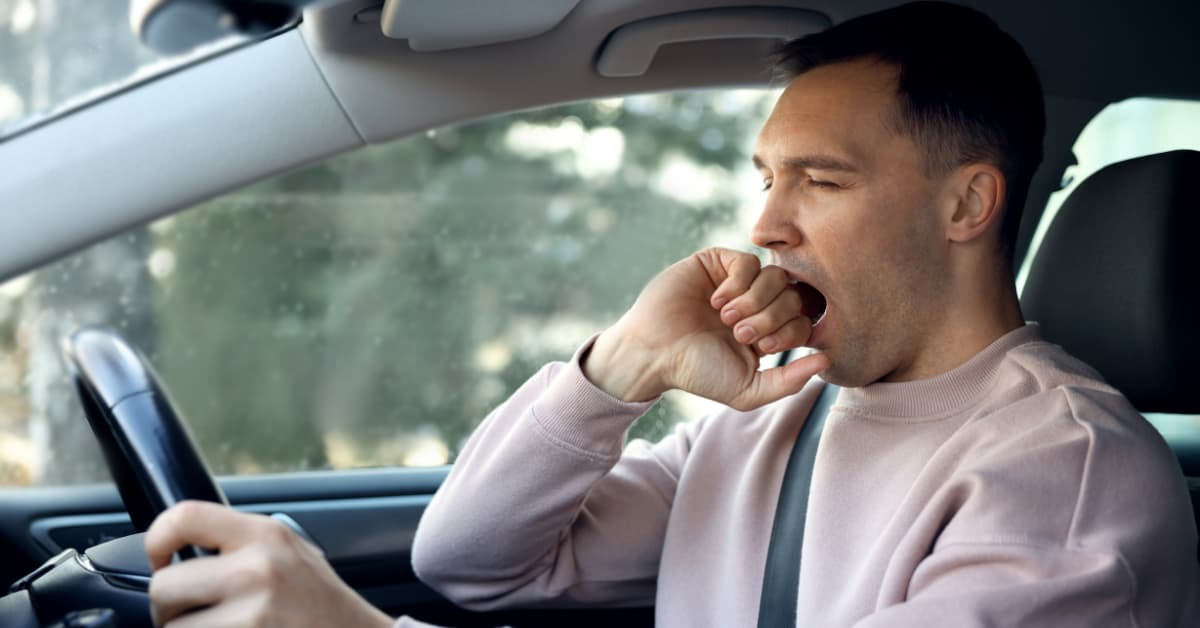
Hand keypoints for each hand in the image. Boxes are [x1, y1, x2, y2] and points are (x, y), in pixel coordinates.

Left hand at [145, 501, 394, 627]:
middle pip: (163, 586)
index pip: (184, 516)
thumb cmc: (320, 602)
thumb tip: (178, 545)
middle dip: (169, 608)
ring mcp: (253, 614)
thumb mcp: (290, 551)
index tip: (160, 560)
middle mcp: (257, 570)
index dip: (157, 539)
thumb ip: (240, 544)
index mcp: (265, 535)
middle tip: (191, 613)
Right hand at [584, 247, 828, 408]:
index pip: (803, 319)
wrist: (654, 352)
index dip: (790, 331)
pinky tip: (717, 300)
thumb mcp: (748, 390)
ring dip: (754, 300)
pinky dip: (738, 283)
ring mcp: (738, 282)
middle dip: (771, 317)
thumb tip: (827, 361)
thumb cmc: (697, 372)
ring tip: (727, 318)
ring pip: (774, 276)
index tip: (762, 347)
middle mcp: (757, 304)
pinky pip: (748, 261)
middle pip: (793, 295)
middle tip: (742, 334)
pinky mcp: (717, 263)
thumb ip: (789, 382)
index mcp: (767, 331)